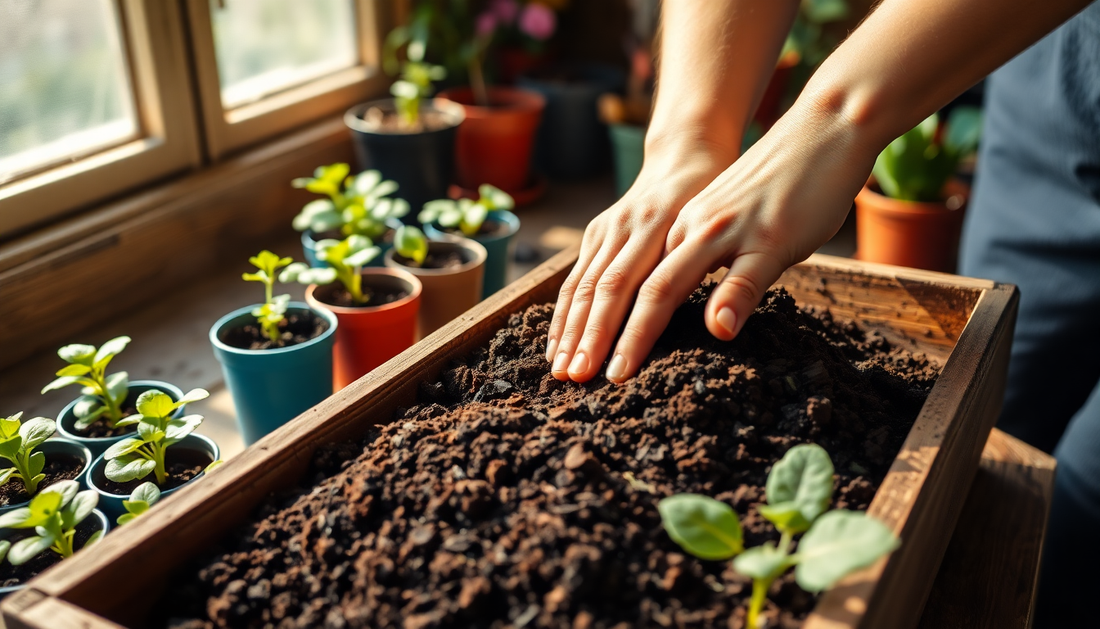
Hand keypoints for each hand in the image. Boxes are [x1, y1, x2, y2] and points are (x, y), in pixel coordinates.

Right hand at [545, 135, 735, 381]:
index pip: (638, 290)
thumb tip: (723, 327)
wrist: (690, 148)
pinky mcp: (598, 231)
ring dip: (567, 329)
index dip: (625, 335)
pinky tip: (558, 341)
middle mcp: (628, 227)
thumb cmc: (726, 193)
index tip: (614, 374)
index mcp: (664, 227)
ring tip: (558, 370)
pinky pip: (577, 275)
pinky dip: (565, 310)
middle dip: (585, 338)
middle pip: (601, 289)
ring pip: (583, 283)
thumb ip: (738, 282)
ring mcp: (608, 228)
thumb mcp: (747, 233)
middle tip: (573, 380)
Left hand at [549, 100, 878, 383]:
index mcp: (672, 231)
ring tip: (618, 371)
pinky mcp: (769, 236)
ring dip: (639, 331)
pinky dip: (730, 301)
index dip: (586, 322)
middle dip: (595, 336)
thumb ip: (701, 264)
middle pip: (625, 287)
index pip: (614, 281)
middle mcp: (684, 230)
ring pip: (667, 285)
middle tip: (573, 377)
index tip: (566, 360)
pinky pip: (745, 274)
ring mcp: (723, 231)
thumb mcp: (726, 229)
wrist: (823, 130)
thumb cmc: (775, 186)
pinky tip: (719, 330)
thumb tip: (686, 308)